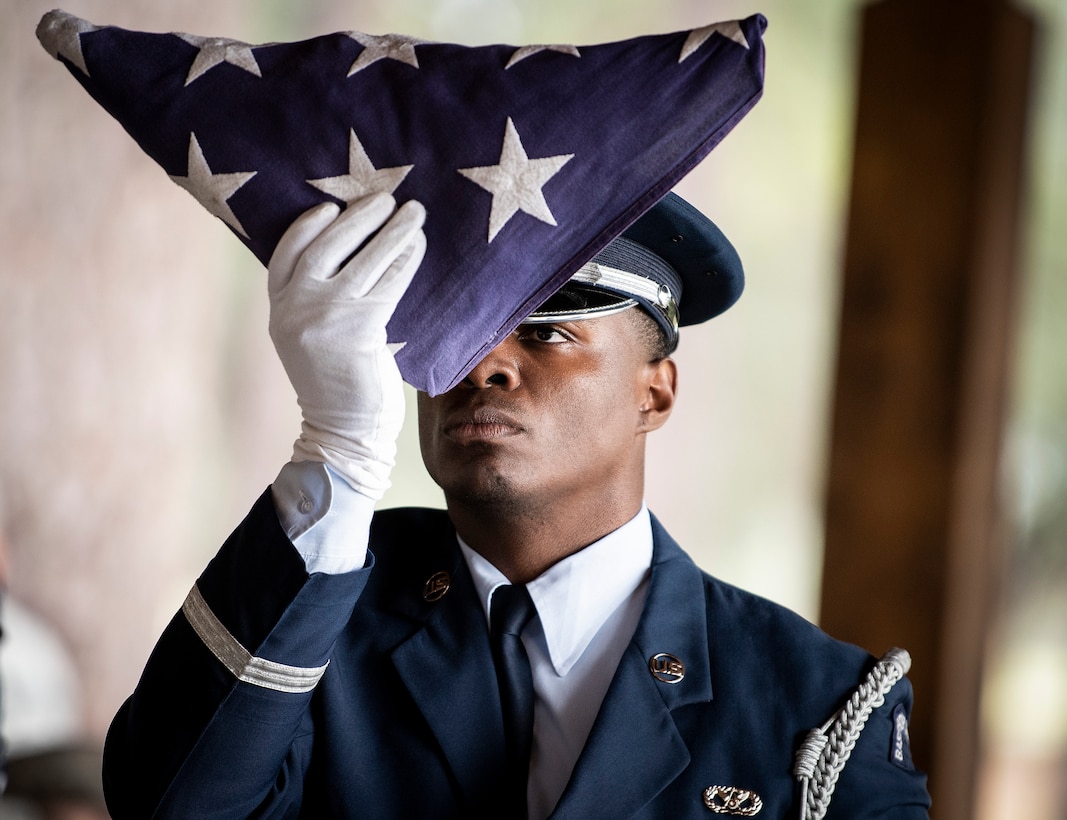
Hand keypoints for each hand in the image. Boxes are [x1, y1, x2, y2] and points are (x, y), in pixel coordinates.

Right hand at [267, 194, 426, 497]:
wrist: (344, 432)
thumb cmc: (337, 382)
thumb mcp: (310, 335)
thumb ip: (315, 298)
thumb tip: (351, 249)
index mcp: (278, 308)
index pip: (287, 251)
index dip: (309, 224)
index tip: (332, 206)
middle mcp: (294, 309)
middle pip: (326, 246)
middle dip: (359, 217)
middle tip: (386, 198)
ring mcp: (324, 318)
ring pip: (363, 260)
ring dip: (393, 232)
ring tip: (415, 212)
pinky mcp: (358, 329)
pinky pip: (387, 283)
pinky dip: (405, 261)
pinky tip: (418, 247)